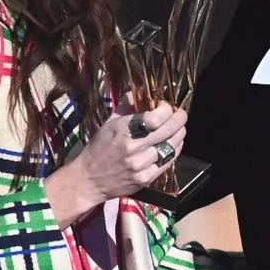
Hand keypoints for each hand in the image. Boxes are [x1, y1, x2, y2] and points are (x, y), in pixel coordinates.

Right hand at [43, 96, 184, 225]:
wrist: (89, 180)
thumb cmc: (99, 148)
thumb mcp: (109, 122)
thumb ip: (127, 105)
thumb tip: (142, 90)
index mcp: (123, 130)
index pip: (155, 117)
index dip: (166, 109)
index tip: (166, 106)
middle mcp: (133, 147)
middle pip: (169, 130)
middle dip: (179, 118)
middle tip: (180, 114)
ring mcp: (140, 165)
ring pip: (172, 146)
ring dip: (179, 134)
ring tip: (178, 129)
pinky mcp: (146, 179)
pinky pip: (168, 161)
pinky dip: (174, 150)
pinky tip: (172, 145)